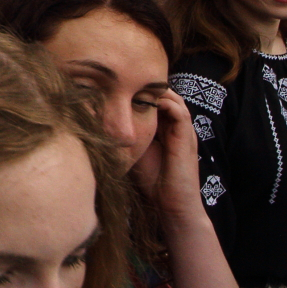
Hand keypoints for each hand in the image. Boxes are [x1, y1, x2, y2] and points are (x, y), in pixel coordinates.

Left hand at [131, 90, 206, 222]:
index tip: (118, 87)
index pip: (155, 100)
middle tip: (125, 82)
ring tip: (135, 88)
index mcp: (164, 128)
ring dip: (156, 92)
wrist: (170, 205)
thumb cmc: (151, 182)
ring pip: (174, 99)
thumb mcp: (133, 150)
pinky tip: (146, 103)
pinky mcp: (187, 138)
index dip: (139, 92)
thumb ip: (124, 134)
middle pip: (165, 95)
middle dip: (146, 87)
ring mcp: (183, 131)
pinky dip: (165, 103)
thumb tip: (99, 121)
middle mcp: (175, 126)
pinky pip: (179, 112)